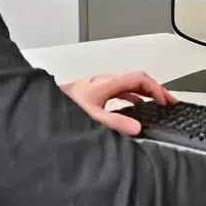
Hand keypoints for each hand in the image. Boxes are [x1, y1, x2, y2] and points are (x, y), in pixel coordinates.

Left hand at [60, 70, 178, 135]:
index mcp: (105, 83)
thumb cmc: (60, 108)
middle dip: (155, 89)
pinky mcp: (90, 94)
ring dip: (143, 93)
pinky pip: (117, 91)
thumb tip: (136, 128)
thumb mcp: (92, 118)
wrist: (38, 107)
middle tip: (167, 101)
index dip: (157, 88)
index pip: (139, 78)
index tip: (166, 101)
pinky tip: (130, 108)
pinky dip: (130, 98)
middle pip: (135, 79)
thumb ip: (116, 123)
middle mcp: (101, 82)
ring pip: (126, 85)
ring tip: (154, 103)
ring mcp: (96, 86)